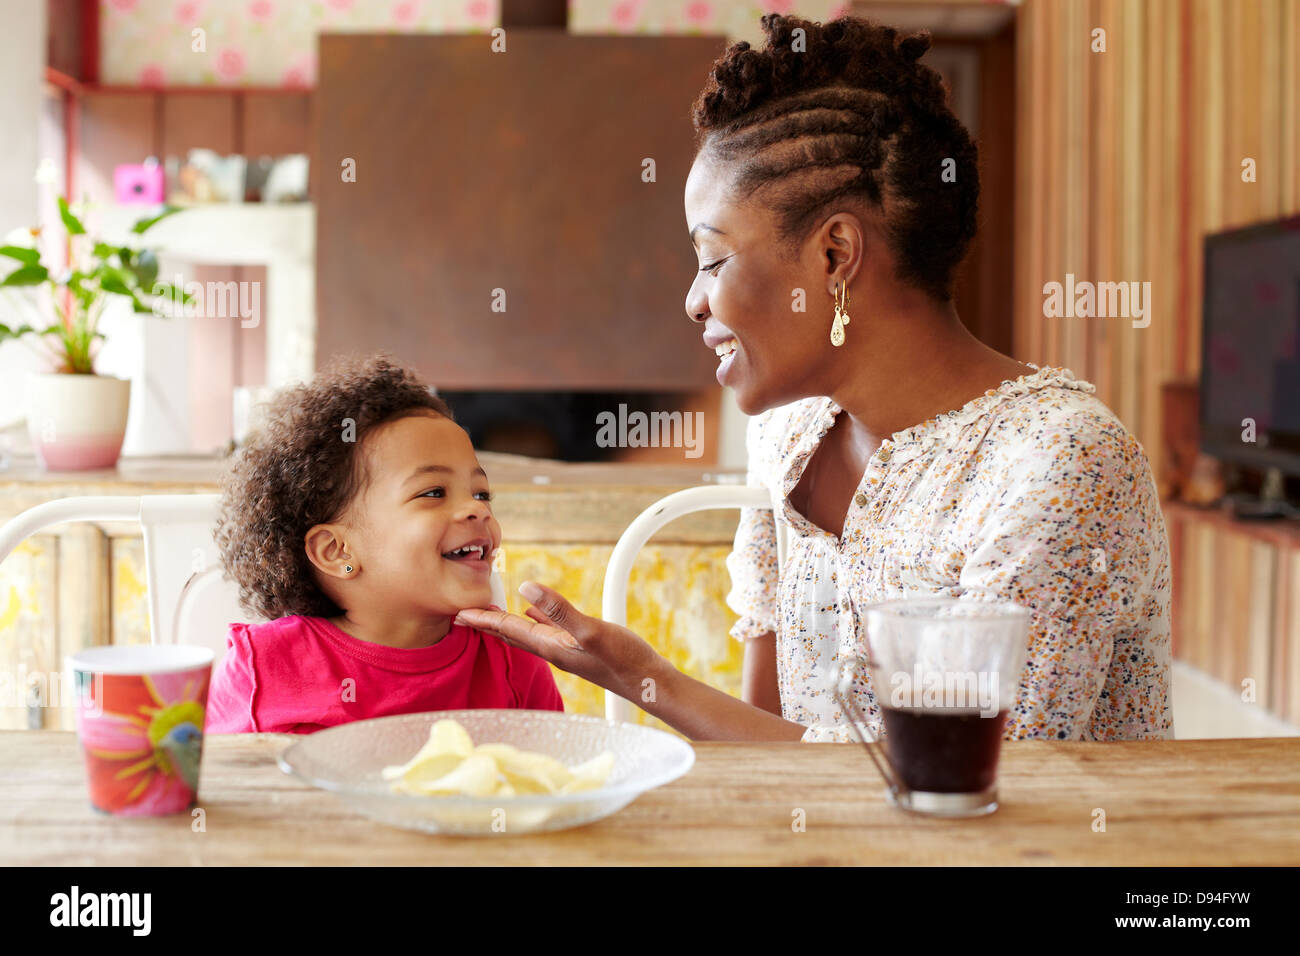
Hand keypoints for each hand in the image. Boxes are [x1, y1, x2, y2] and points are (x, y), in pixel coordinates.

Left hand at [455, 581, 664, 701]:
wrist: (650, 683)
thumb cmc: (625, 663)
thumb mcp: (592, 632)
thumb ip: (559, 611)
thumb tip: (526, 589)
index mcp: (552, 647)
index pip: (509, 630)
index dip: (484, 619)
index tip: (459, 612)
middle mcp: (554, 650)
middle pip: (511, 633)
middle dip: (486, 623)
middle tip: (462, 613)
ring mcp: (567, 649)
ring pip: (527, 632)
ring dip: (507, 621)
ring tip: (489, 611)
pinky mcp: (580, 646)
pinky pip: (548, 630)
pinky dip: (535, 620)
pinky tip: (533, 614)